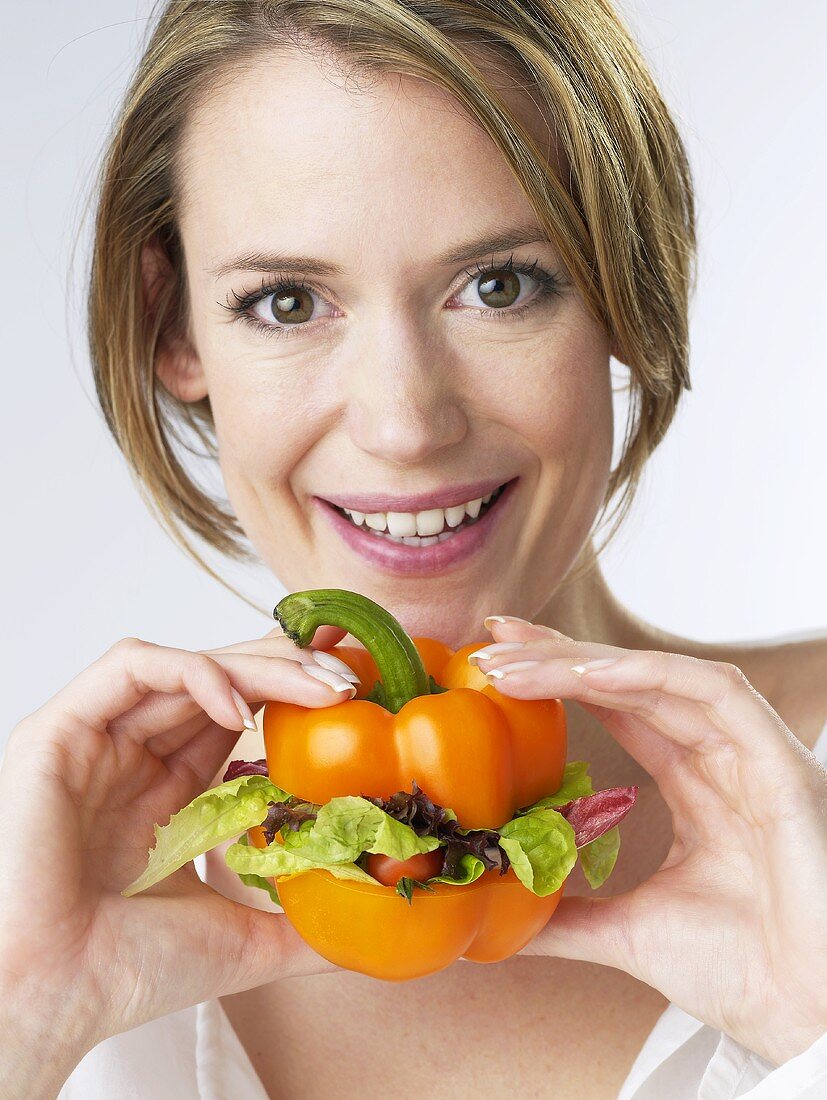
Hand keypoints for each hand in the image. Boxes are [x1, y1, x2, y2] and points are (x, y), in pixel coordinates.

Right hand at [0, 623, 358, 1078]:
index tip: (355, 691)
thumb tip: (363, 925)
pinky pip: (131, 668)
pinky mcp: (61, 729)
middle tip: (349, 675)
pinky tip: (239, 706)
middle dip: (288, 668)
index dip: (294, 692)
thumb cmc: (125, 973)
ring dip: (258, 664)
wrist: (53, 999)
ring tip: (319, 685)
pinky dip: (192, 672)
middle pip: (220, 679)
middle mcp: (131, 754)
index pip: (238, 713)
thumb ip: (299, 925)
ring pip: (186, 665)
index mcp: (166, 788)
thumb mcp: (240, 939)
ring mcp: (96, 737)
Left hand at [470, 617, 826, 1065]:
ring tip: (518, 658)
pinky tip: (588, 673)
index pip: (617, 708)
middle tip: (492, 642)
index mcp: (694, 784)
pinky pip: (714, 693)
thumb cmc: (745, 973)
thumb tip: (500, 922)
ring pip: (660, 677)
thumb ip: (569, 915)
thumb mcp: (631, 931)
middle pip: (630, 682)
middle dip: (559, 654)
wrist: (810, 1020)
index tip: (495, 665)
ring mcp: (750, 753)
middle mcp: (720, 757)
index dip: (558, 678)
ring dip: (586, 661)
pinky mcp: (779, 760)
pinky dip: (650, 674)